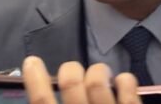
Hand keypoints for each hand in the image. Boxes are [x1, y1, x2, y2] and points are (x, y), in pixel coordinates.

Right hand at [22, 57, 140, 103]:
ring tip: (102, 76)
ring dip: (98, 72)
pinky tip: (123, 83)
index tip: (32, 61)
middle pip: (70, 83)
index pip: (42, 102)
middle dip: (71, 71)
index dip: (35, 79)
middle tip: (75, 73)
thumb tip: (44, 94)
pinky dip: (124, 81)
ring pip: (97, 80)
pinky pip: (128, 88)